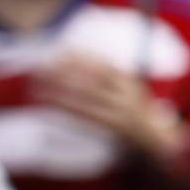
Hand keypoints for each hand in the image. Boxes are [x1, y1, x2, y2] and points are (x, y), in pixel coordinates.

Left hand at [33, 54, 184, 160]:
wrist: (153, 137)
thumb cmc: (136, 107)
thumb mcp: (130, 86)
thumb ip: (111, 74)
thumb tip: (77, 56)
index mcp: (129, 83)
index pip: (104, 67)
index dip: (82, 59)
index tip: (61, 52)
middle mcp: (124, 98)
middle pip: (90, 84)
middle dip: (64, 74)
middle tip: (42, 67)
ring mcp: (117, 114)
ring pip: (82, 101)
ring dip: (58, 92)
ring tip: (36, 84)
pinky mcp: (108, 128)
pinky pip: (81, 118)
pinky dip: (63, 110)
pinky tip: (47, 106)